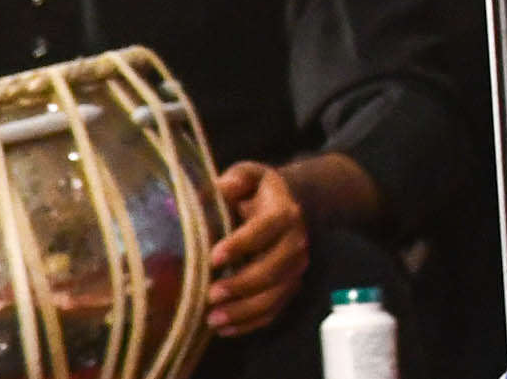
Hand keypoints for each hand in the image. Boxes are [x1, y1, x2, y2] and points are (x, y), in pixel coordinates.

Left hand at [208, 162, 309, 336]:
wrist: (294, 207)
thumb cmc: (260, 193)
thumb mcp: (250, 176)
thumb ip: (236, 179)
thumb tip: (219, 188)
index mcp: (284, 213)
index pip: (265, 230)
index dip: (240, 244)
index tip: (213, 258)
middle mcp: (296, 243)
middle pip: (273, 269)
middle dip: (241, 284)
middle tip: (210, 294)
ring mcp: (295, 269)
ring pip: (274, 295)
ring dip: (244, 310)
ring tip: (212, 319)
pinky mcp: (290, 287)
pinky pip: (274, 311)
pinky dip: (250, 324)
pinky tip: (224, 329)